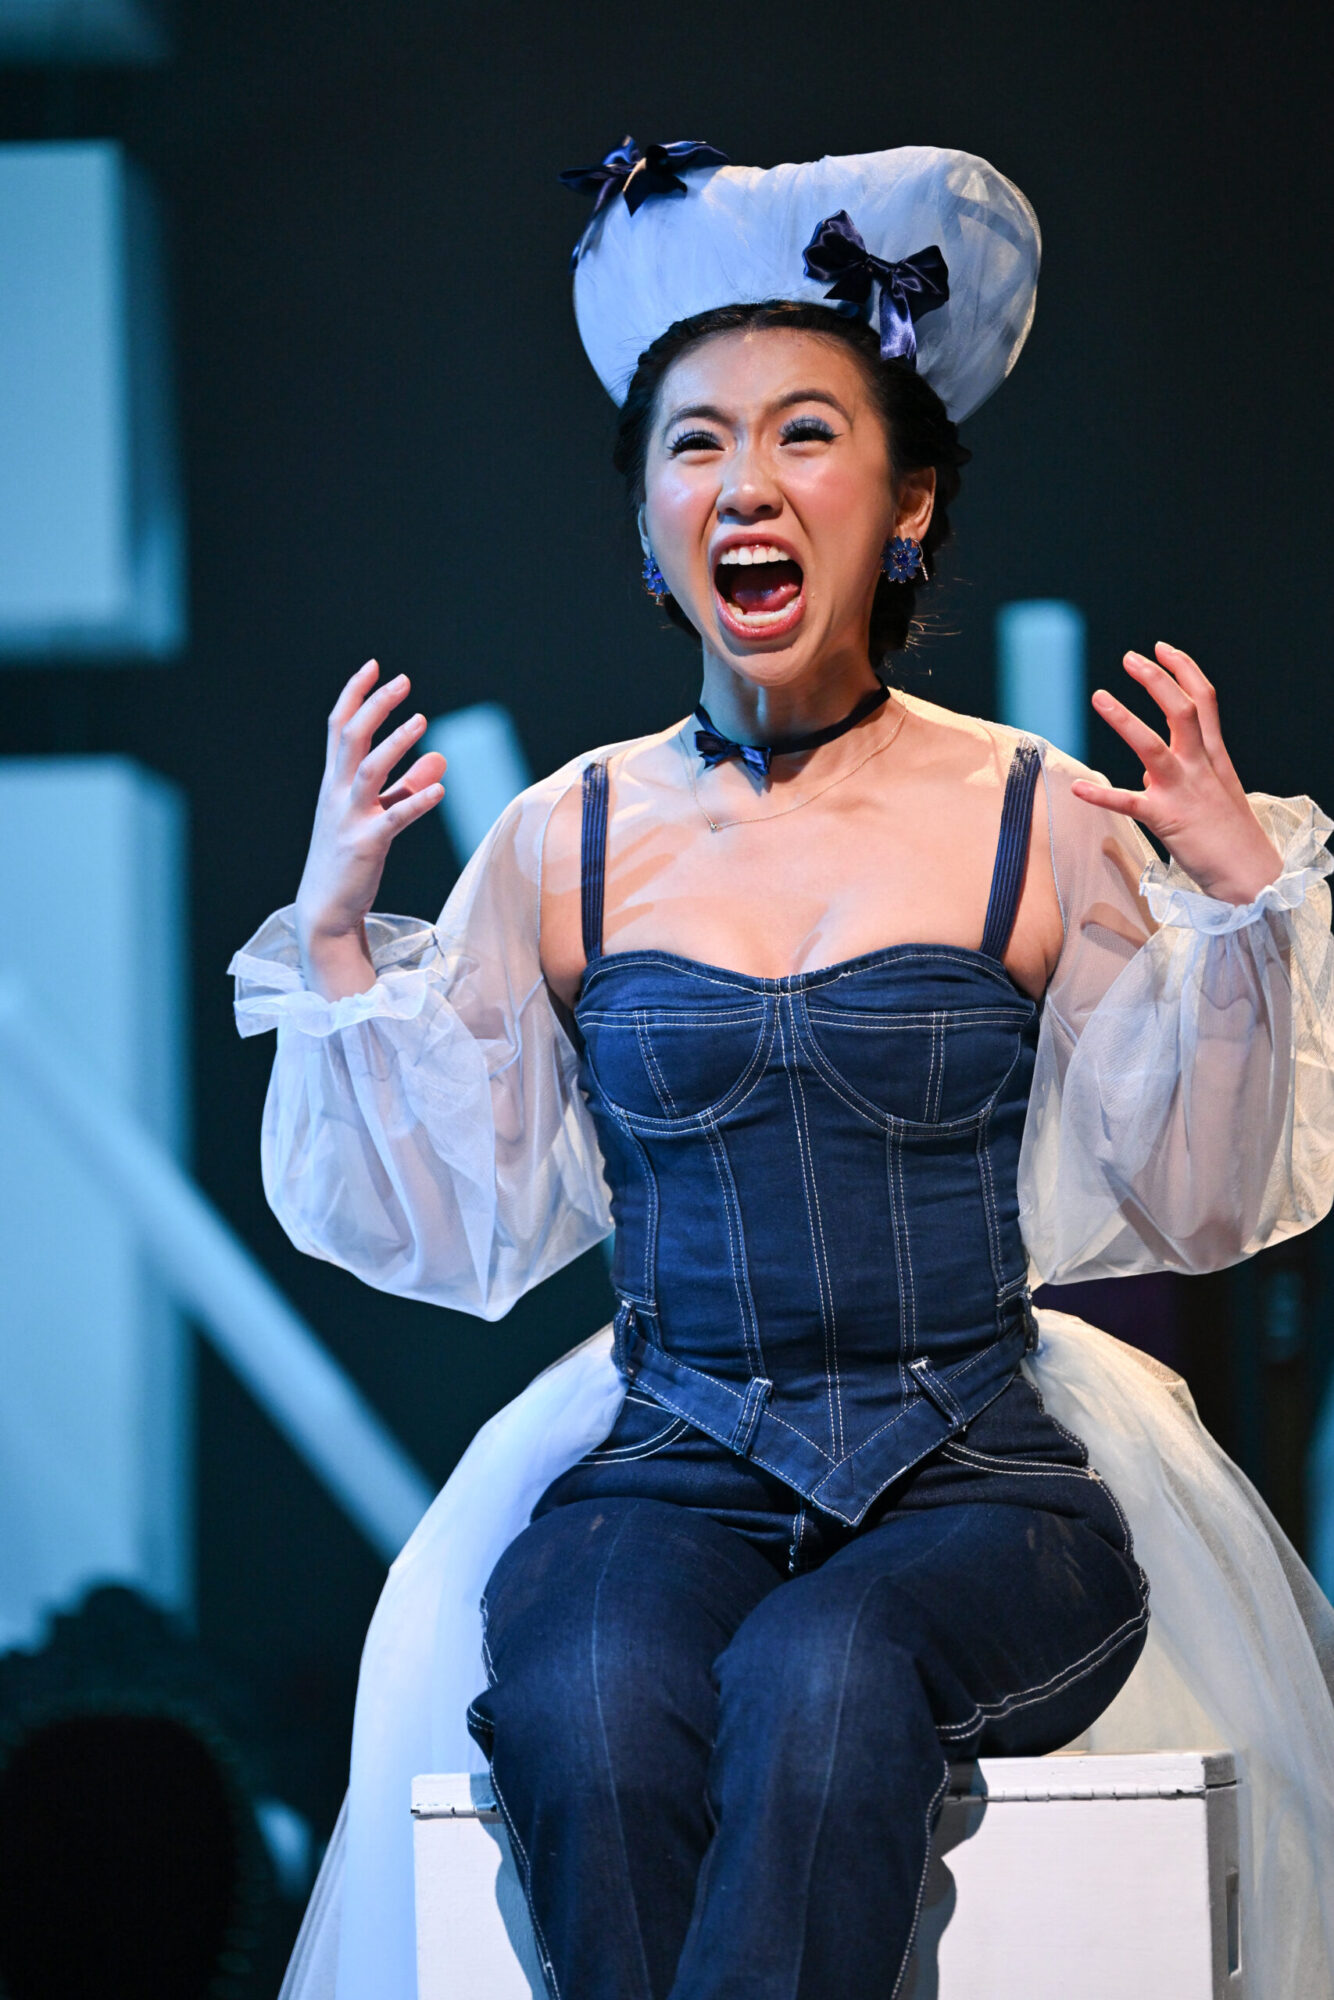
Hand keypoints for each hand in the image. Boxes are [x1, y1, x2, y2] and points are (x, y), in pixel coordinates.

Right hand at [294, 660, 445, 994]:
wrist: (326, 909)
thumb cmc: (349, 859)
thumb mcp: (378, 815)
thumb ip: (407, 785)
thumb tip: (439, 758)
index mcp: (334, 782)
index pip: (339, 727)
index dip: (355, 694)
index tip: (375, 666)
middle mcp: (336, 794)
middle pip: (350, 737)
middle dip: (375, 705)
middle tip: (403, 680)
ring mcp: (349, 818)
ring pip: (367, 770)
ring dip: (394, 743)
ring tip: (422, 720)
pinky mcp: (366, 845)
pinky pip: (394, 818)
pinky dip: (417, 800)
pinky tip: (440, 789)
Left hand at [1070, 642, 1280, 903]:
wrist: (1250, 873)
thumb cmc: (1230, 832)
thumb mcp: (1218, 789)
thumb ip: (1187, 771)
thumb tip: (1148, 769)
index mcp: (1214, 756)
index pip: (1203, 699)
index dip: (1183, 669)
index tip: (1161, 647)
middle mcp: (1200, 766)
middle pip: (1181, 710)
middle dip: (1156, 679)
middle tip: (1129, 658)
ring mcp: (1183, 791)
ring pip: (1152, 746)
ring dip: (1124, 720)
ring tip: (1099, 696)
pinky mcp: (1166, 819)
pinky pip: (1128, 803)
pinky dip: (1102, 794)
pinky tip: (1078, 788)